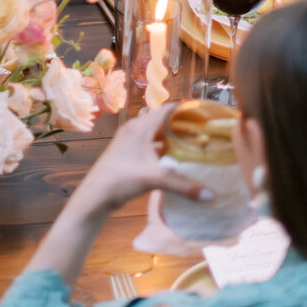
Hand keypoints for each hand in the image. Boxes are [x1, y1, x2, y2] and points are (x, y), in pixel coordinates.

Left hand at [76, 105, 211, 217]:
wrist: (95, 196)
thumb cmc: (121, 180)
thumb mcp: (154, 179)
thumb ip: (183, 186)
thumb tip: (211, 195)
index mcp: (140, 127)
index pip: (167, 110)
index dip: (186, 110)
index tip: (205, 115)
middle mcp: (135, 130)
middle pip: (163, 122)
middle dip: (183, 126)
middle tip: (205, 133)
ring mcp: (131, 142)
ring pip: (157, 135)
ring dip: (173, 139)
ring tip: (195, 146)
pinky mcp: (129, 154)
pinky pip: (152, 146)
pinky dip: (164, 150)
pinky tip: (177, 160)